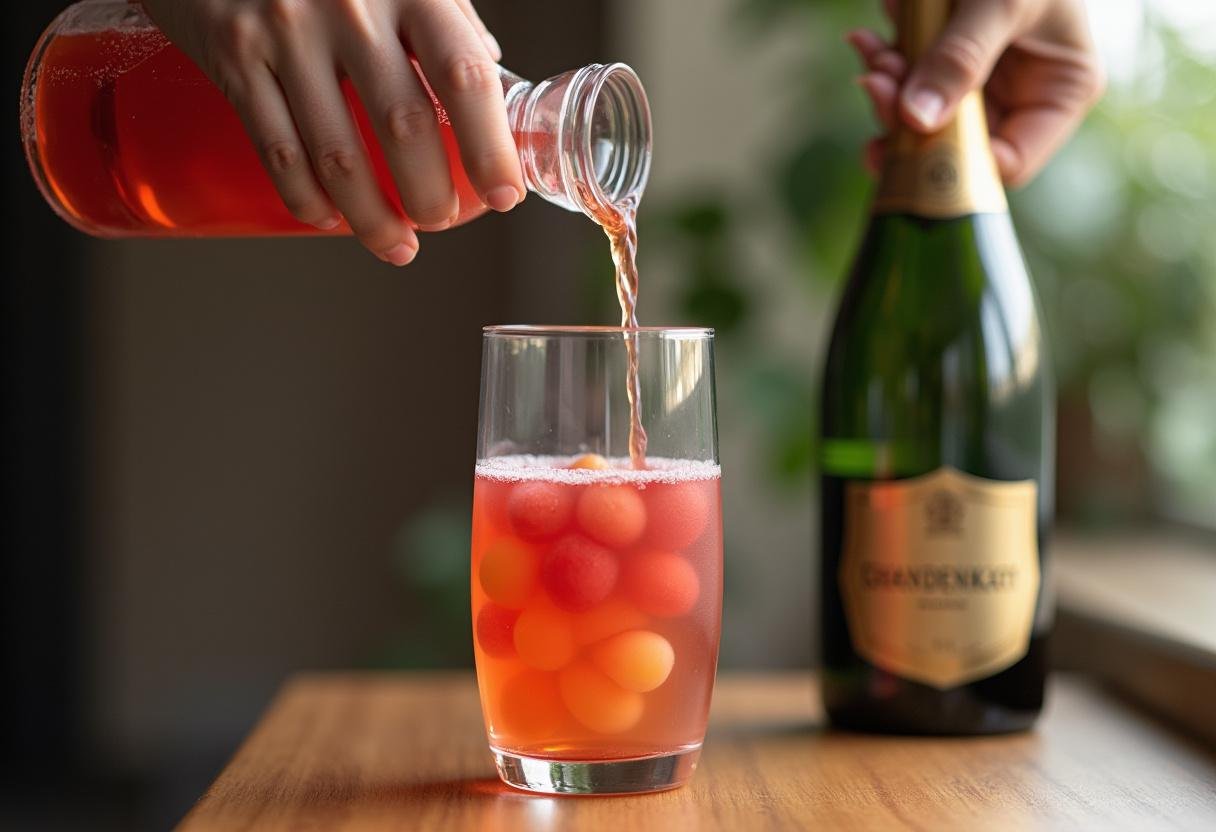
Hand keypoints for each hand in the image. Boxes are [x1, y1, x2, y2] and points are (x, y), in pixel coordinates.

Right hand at [142, 0, 524, 264]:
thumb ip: (442, 13)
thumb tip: (489, 70)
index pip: (464, 77)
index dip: (490, 147)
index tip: (504, 195)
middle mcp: (350, 6)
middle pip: (404, 126)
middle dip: (429, 193)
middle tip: (440, 219)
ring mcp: (286, 31)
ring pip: (338, 155)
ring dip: (372, 217)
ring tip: (396, 244)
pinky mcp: (234, 55)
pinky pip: (277, 150)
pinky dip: (307, 198)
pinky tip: (330, 219)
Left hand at [849, 0, 1104, 186]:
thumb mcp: (1001, 3)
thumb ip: (961, 58)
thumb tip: (917, 119)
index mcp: (1060, 93)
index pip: (1008, 163)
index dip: (957, 162)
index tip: (912, 136)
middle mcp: (1022, 97)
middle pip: (955, 143)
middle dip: (908, 121)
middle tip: (876, 87)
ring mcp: (983, 82)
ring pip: (923, 116)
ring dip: (889, 90)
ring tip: (872, 53)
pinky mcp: (946, 62)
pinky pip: (909, 81)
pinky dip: (885, 63)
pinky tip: (869, 39)